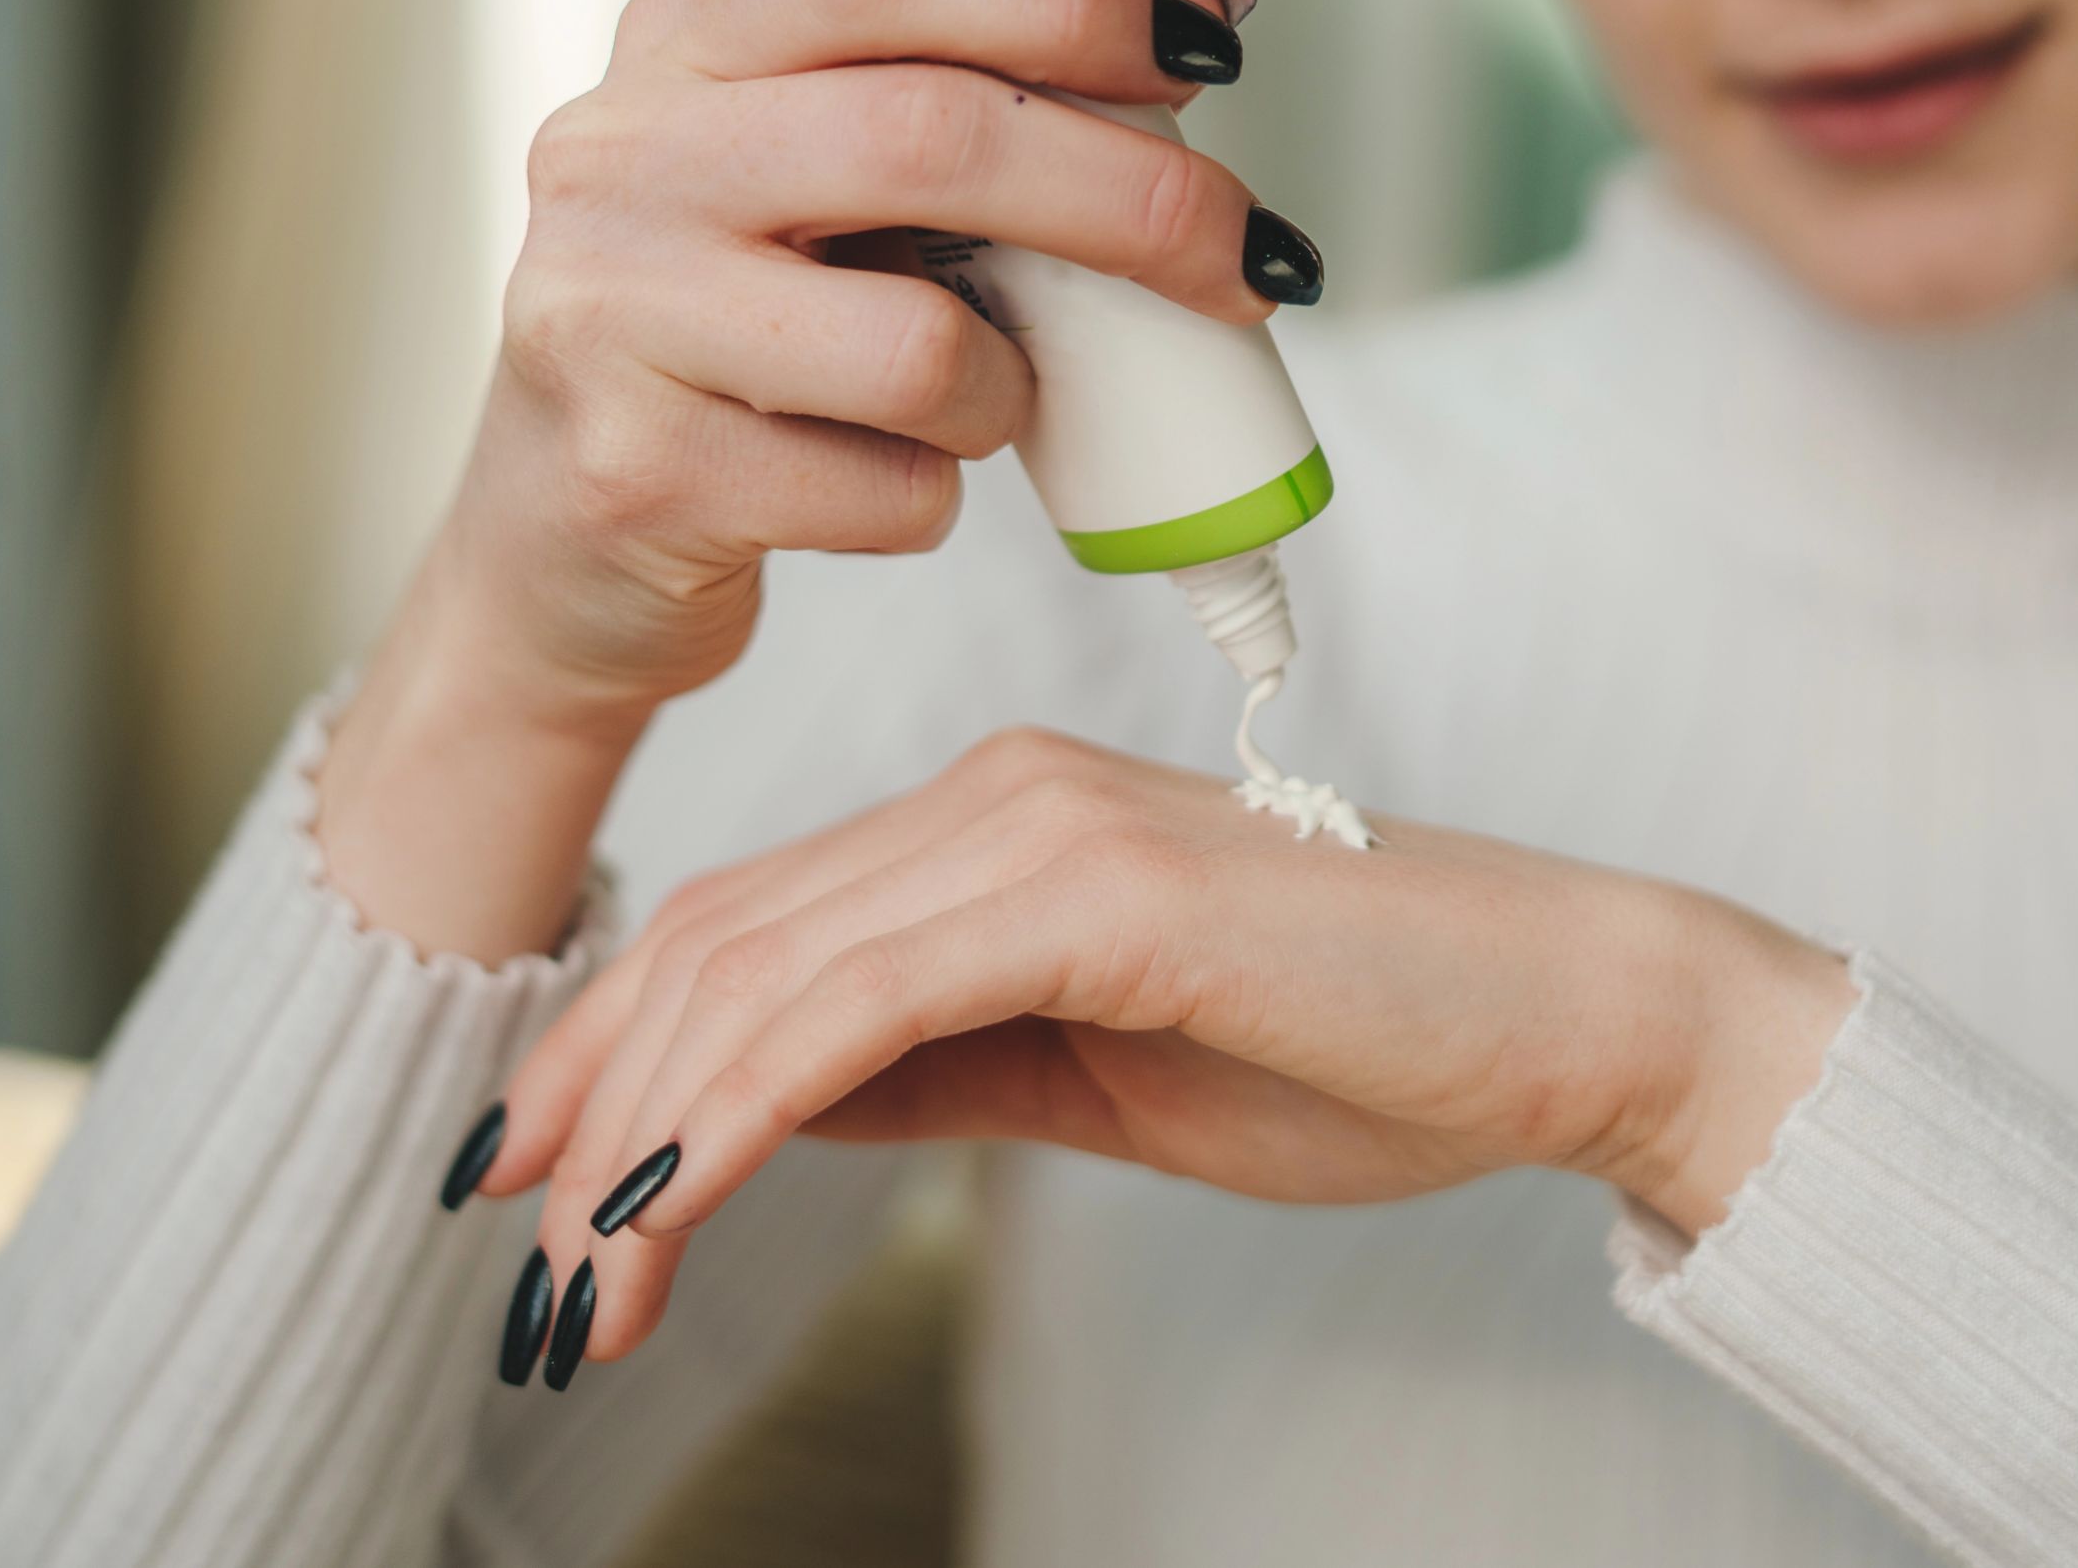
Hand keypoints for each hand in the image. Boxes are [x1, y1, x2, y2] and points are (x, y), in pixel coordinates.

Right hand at [316, 0, 1273, 958]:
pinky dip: (937, 498)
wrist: (558, 544)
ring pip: (921, 346)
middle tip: (1241, 257)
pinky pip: (888, 493)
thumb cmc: (736, 334)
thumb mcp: (817, 175)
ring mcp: (610, 317)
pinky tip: (889, 481)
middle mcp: (622, 154)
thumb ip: (978, 82)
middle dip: (1134, 201)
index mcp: (683, 39)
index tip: (1206, 46)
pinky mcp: (639, 476)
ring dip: (1016, 390)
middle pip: (937, 139)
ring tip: (992, 402)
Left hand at [474, 730, 1854, 1375]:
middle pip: (725, 938)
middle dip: (595, 1109)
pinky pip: (867, 997)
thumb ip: (936, 1060)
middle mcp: (996, 796)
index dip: (618, 1053)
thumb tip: (782, 1105)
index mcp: (994, 825)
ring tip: (577, 1282)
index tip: (534, 1185)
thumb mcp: (1090, 1069)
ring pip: (768, 968)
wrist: (1553, 1018)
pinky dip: (743, 1103)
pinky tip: (669, 1204)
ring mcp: (1044, 827)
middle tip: (524, 1270)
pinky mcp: (1098, 887)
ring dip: (646, 1134)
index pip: (752, 926)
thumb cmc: (1351, 1047)